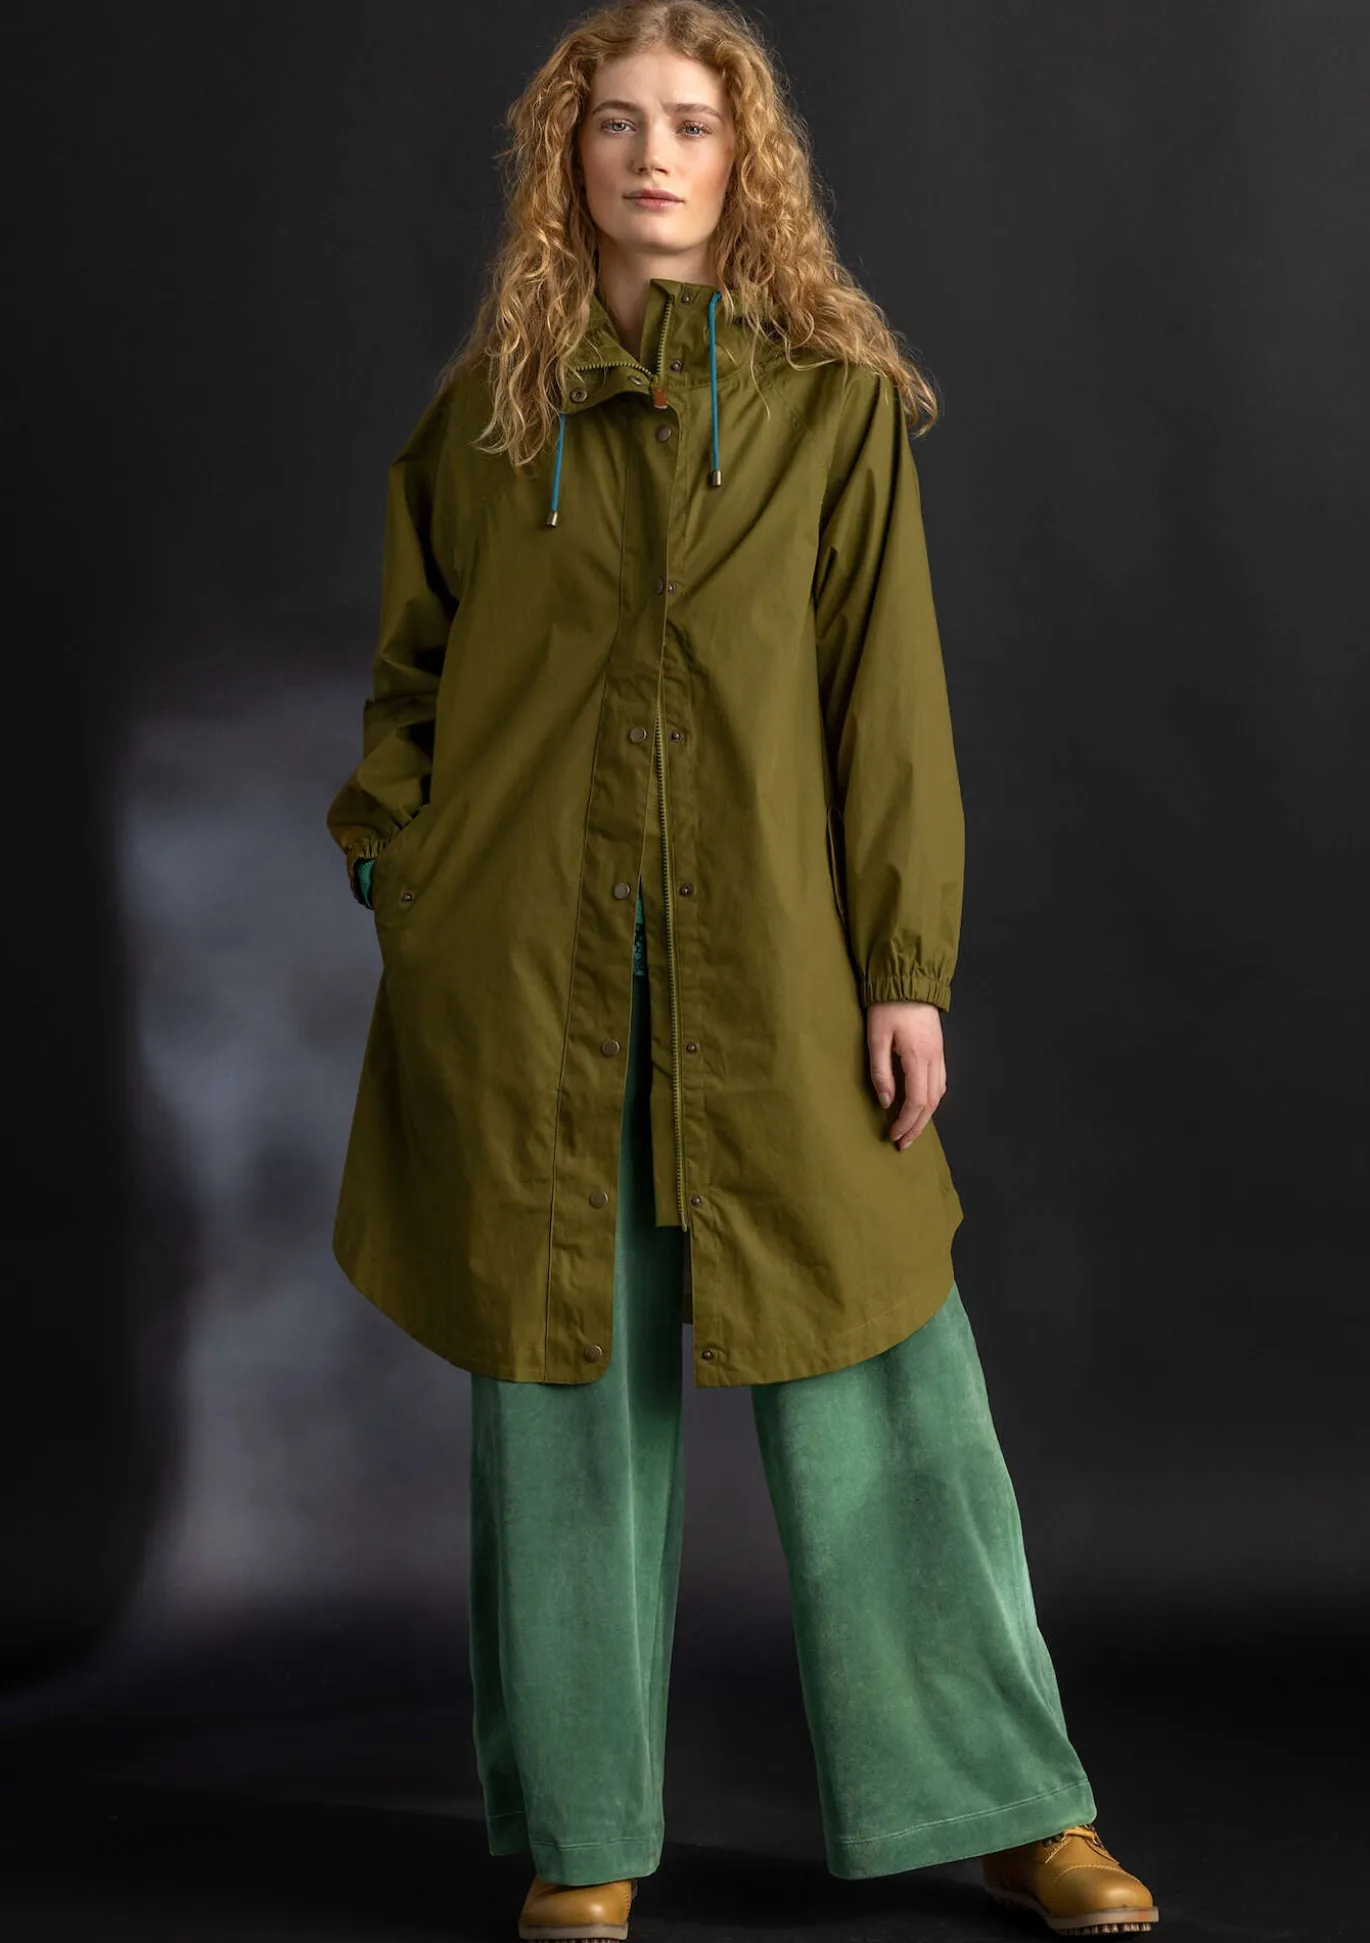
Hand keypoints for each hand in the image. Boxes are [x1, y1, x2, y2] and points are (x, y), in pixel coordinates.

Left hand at [867, 1000, 945, 1147]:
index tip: (893, 1135)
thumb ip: (880, 1071)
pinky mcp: (938, 1049)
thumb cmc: (888, 1006)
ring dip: (926, 1116)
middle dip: (917, 1127)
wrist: (909, 980)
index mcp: (918, 1057)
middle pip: (931, 1104)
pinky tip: (921, 1105)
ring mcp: (939, 1054)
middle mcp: (934, 1059)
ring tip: (911, 1129)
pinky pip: (940, 1081)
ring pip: (939, 1094)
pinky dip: (932, 1099)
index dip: (906, 1123)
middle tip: (903, 1143)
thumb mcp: (876, 1038)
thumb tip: (886, 1101)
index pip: (917, 1102)